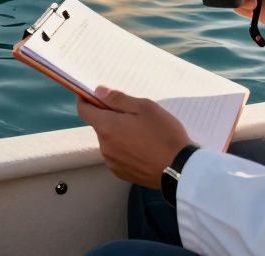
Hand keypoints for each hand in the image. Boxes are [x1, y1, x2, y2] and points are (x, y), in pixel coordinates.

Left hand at [77, 87, 193, 187]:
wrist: (180, 169)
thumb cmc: (164, 134)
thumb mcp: (144, 107)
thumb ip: (117, 99)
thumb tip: (97, 91)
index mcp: (106, 127)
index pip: (84, 110)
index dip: (85, 99)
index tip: (92, 94)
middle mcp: (104, 146)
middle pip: (100, 126)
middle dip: (111, 117)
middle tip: (134, 115)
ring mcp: (112, 162)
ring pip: (109, 141)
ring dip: (119, 134)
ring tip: (143, 134)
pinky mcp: (121, 173)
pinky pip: (117, 156)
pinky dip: (125, 149)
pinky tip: (143, 149)